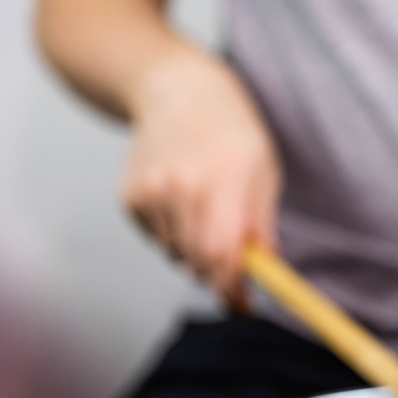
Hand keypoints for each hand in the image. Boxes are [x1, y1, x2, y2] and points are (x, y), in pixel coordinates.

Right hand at [121, 46, 280, 310]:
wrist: (176, 90)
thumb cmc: (231, 131)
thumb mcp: (264, 171)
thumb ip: (263, 224)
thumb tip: (267, 269)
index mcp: (224, 179)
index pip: (223, 254)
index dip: (233, 290)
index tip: (245, 307)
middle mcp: (181, 186)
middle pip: (199, 263)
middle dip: (221, 276)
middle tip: (238, 268)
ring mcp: (150, 192)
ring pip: (178, 256)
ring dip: (199, 253)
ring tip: (209, 212)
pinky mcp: (130, 198)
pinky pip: (159, 240)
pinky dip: (176, 236)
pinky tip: (183, 201)